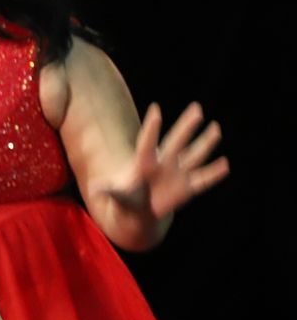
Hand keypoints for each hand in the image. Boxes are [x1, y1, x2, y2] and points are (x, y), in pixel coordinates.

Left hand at [91, 102, 228, 221]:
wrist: (139, 212)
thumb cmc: (127, 199)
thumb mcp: (117, 197)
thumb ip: (110, 192)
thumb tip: (95, 189)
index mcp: (144, 163)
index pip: (148, 142)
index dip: (151, 127)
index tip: (155, 108)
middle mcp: (163, 163)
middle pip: (177, 141)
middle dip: (186, 126)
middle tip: (197, 107)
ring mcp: (177, 174)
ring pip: (194, 155)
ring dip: (206, 143)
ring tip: (216, 128)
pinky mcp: (187, 189)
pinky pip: (203, 180)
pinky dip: (213, 174)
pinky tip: (225, 164)